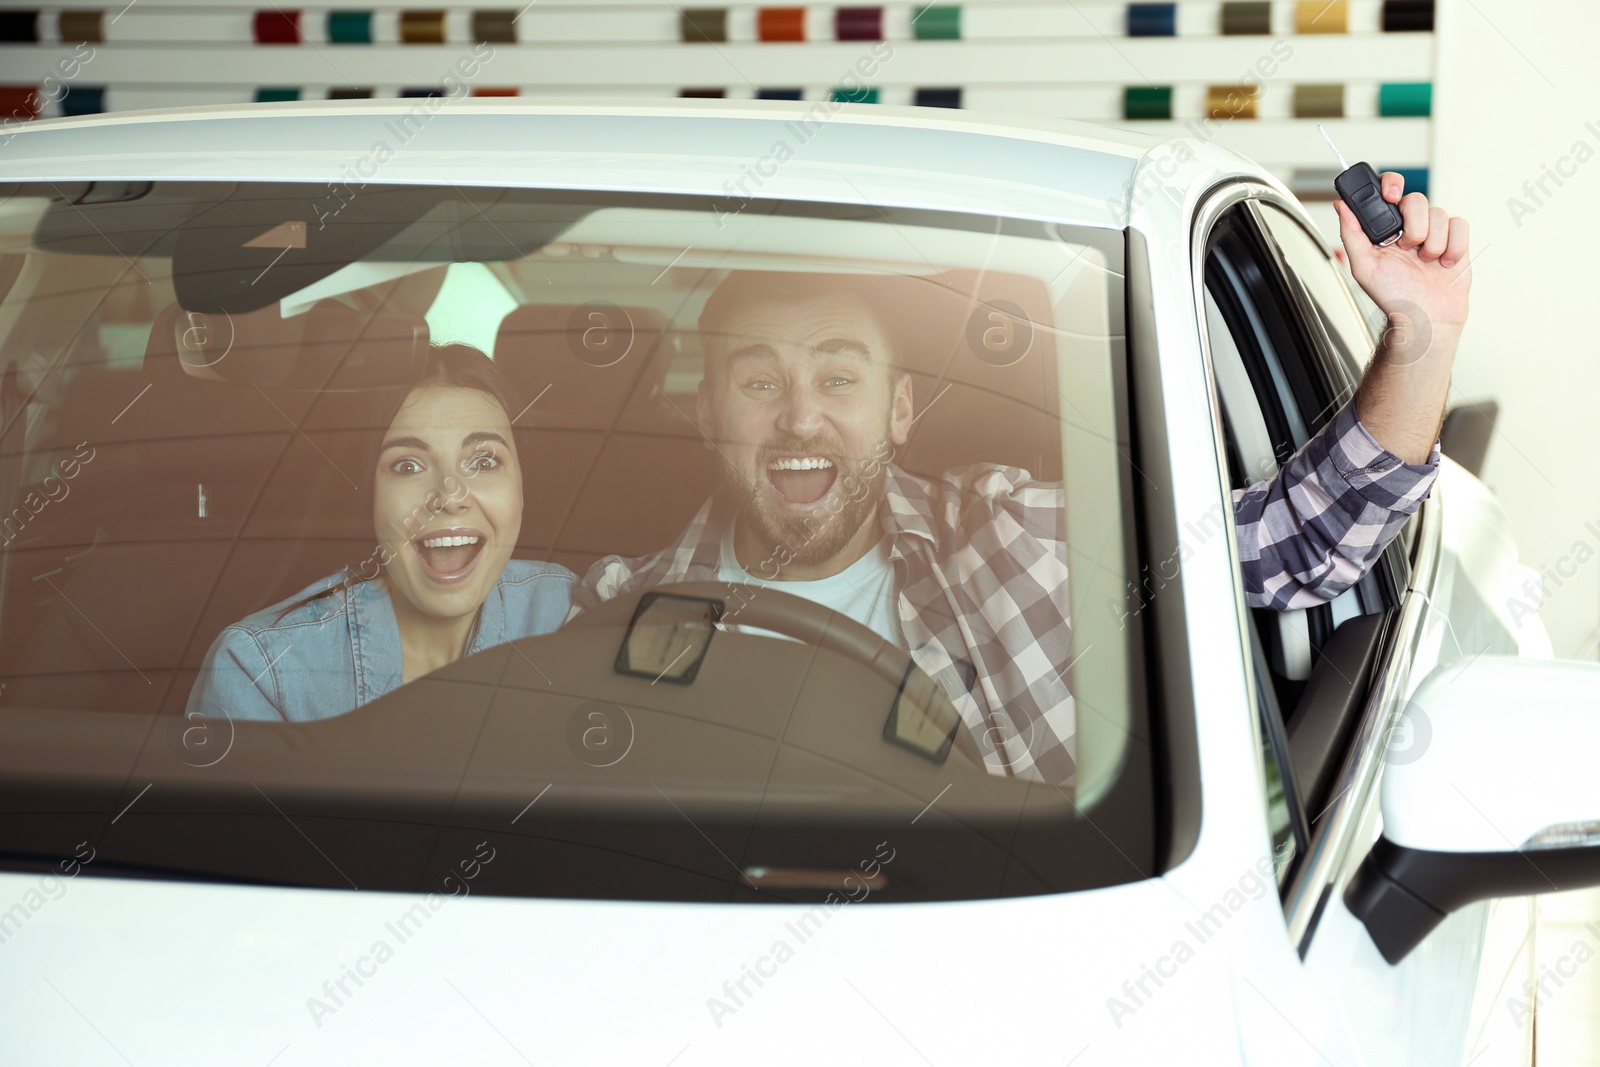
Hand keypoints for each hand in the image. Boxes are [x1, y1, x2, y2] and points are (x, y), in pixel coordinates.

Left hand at [1334, 172, 1470, 332]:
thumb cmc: (1393, 295)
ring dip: (1432, 242)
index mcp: (1385, 228)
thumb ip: (1352, 234)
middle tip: (1408, 248)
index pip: (1387, 190)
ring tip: (1425, 262)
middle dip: (1414, 226)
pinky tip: (1443, 263)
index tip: (1391, 197)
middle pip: (1416, 199)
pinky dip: (1453, 246)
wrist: (1426, 316)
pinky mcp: (1455, 239)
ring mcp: (1433, 231)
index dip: (1391, 185)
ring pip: (1439, 213)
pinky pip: (1459, 224)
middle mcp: (1409, 226)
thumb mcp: (1364, 266)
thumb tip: (1340, 206)